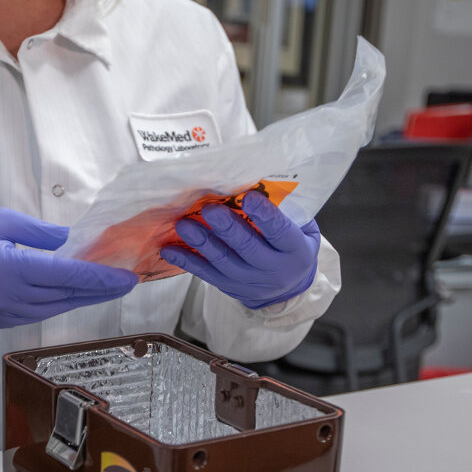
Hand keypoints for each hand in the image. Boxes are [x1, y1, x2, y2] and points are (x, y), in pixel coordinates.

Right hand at [0, 207, 137, 326]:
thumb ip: (37, 232)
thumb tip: (69, 243)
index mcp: (5, 269)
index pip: (64, 276)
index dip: (98, 278)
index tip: (126, 277)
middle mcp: (7, 297)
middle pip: (66, 296)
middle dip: (100, 290)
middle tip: (129, 281)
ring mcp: (5, 314)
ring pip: (57, 308)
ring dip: (86, 298)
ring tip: (111, 286)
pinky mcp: (3, 321)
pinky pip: (42, 312)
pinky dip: (64, 302)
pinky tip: (81, 292)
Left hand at [160, 192, 319, 308]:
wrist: (288, 290)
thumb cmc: (291, 247)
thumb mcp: (301, 230)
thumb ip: (286, 211)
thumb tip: (256, 180)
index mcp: (295, 250)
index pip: (280, 231)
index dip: (265, 215)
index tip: (249, 197)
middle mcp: (273, 269)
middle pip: (247, 247)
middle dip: (226, 227)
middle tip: (209, 209)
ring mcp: (249, 281)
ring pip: (223, 262)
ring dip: (201, 242)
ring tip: (183, 225)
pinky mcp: (229, 287)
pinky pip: (206, 275)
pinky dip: (186, 262)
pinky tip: (169, 250)